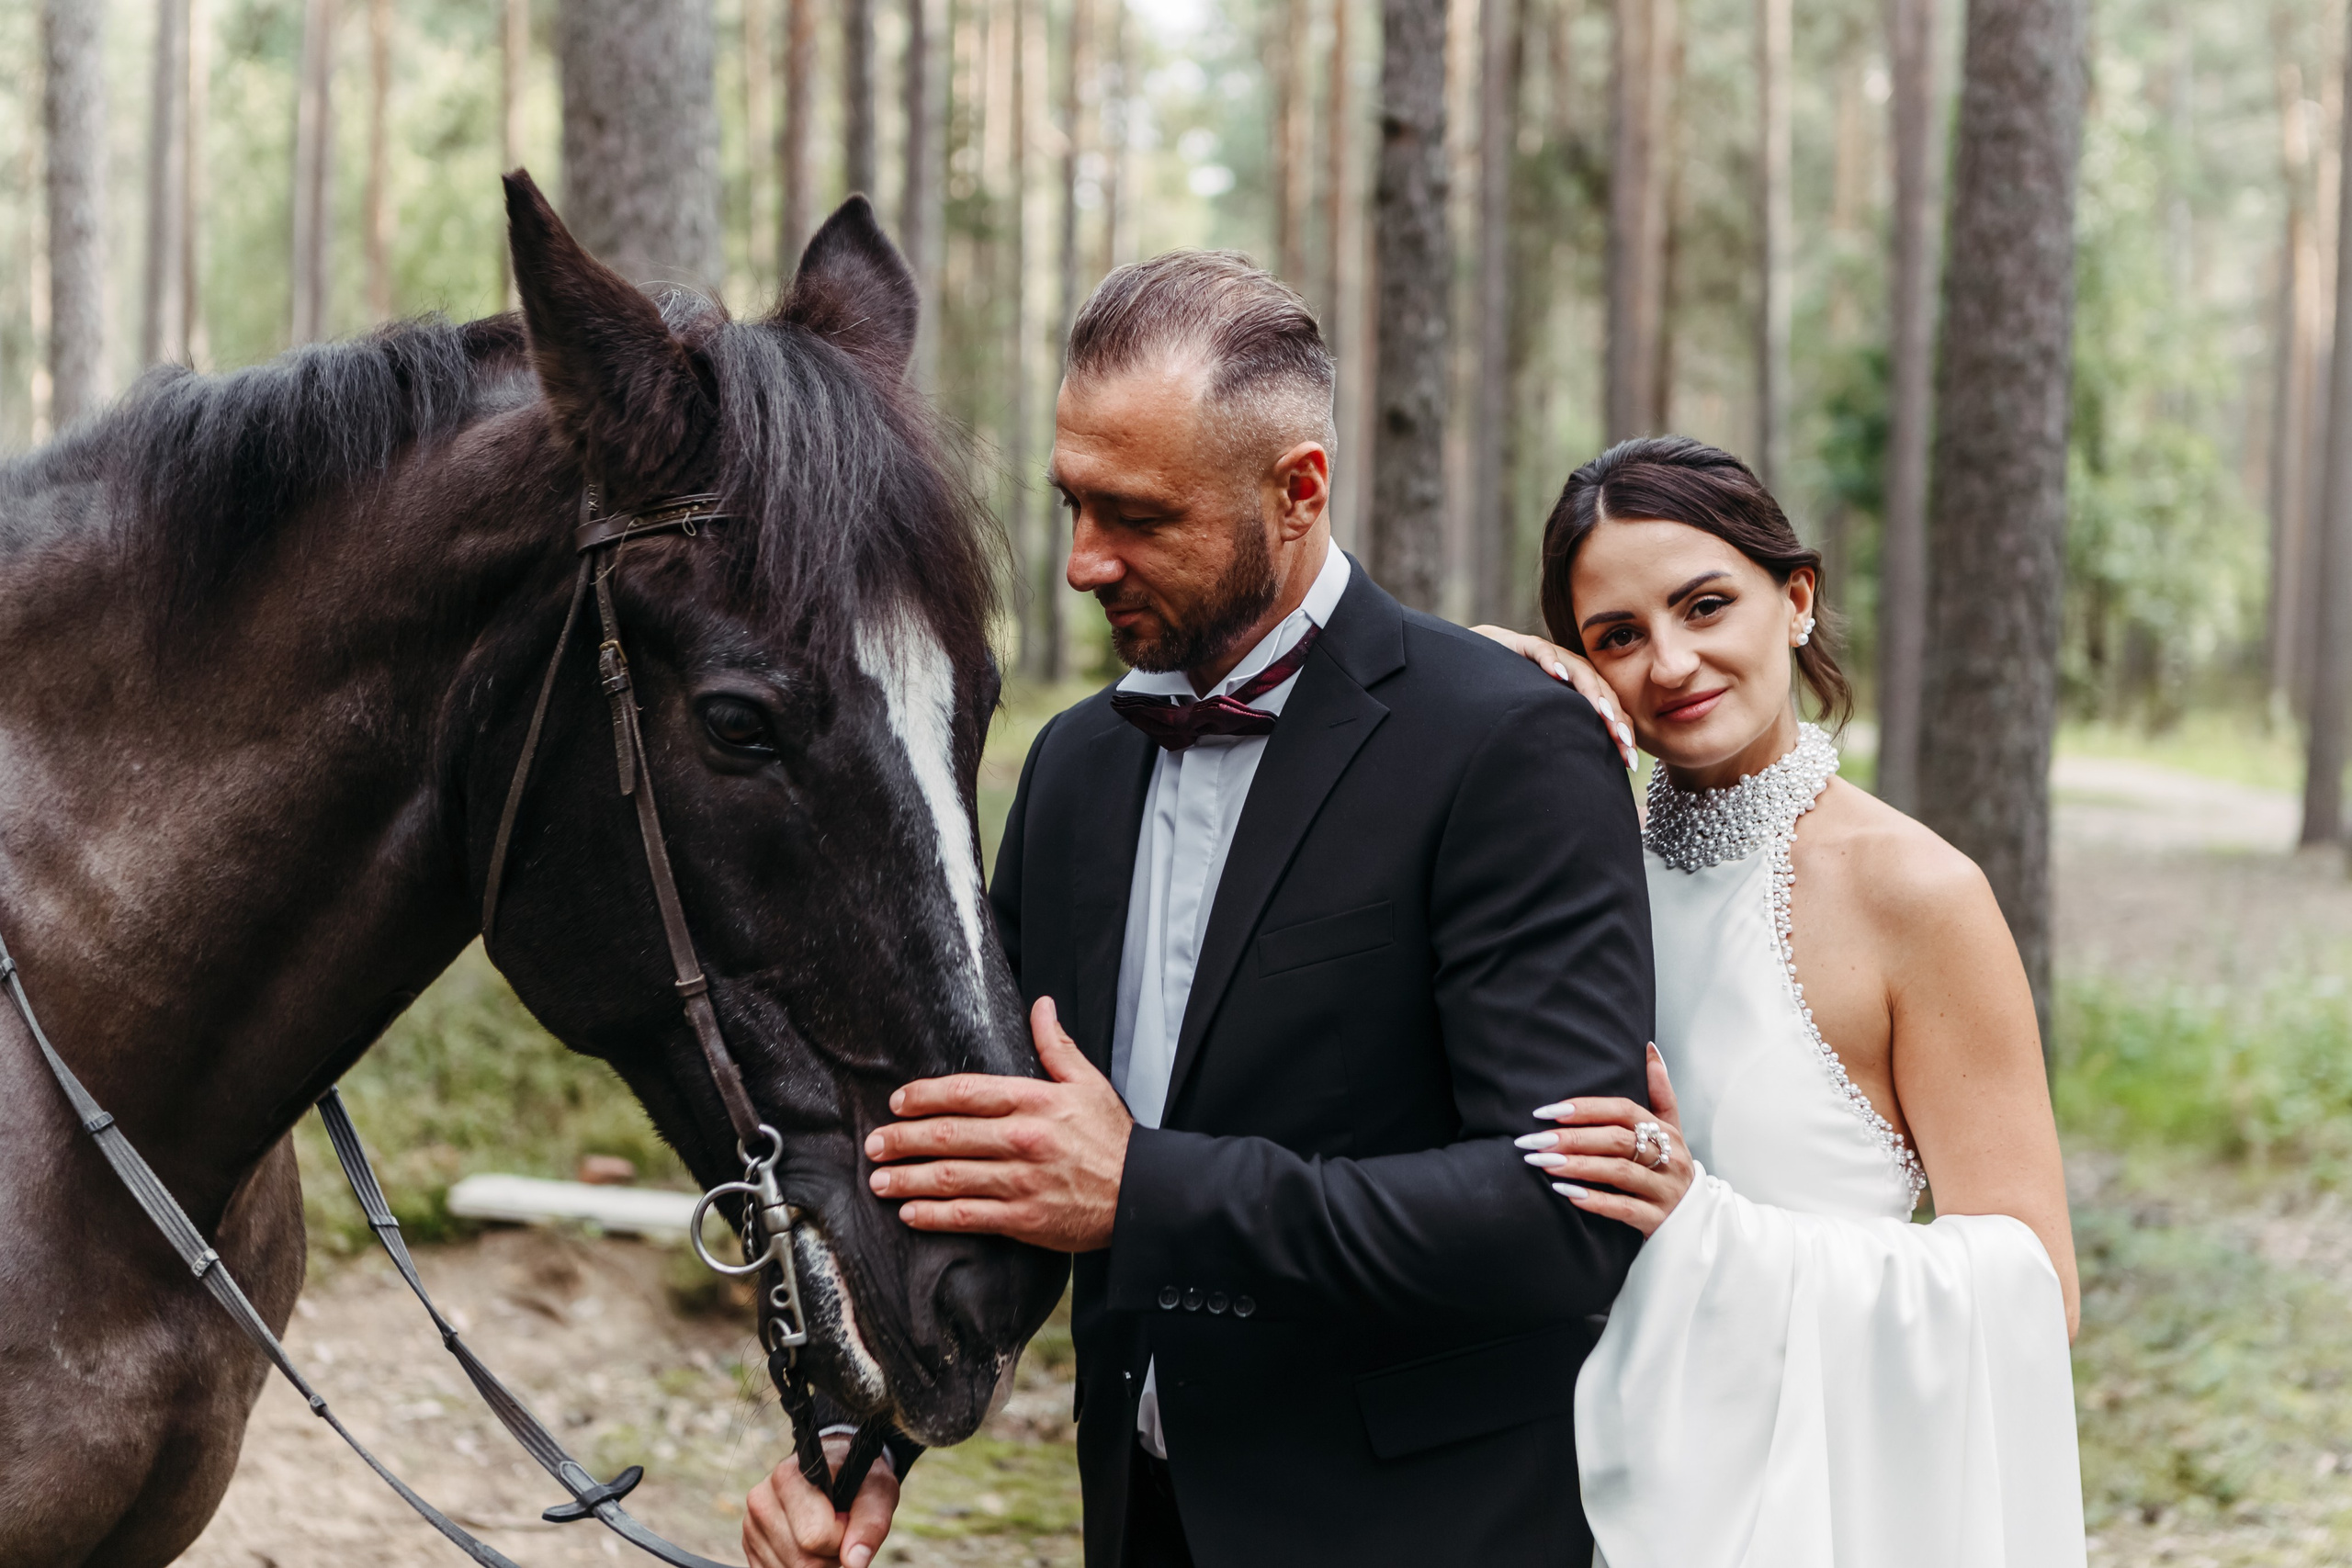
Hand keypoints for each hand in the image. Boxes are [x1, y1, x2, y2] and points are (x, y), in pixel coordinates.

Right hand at [742, 1431, 898, 1567]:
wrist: (836, 1469)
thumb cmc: (858, 1478)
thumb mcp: (877, 1491)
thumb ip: (871, 1524)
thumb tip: (855, 1562)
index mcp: (789, 1477)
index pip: (815, 1537)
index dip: (841, 1537)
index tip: (848, 1518)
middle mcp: (762, 1498)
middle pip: (800, 1560)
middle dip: (829, 1556)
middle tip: (839, 1531)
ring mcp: (751, 1522)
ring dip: (814, 1563)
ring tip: (824, 1535)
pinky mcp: (750, 1542)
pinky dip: (796, 1566)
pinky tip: (807, 1545)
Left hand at [865, 996, 1131, 1250]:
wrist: (1143, 1195)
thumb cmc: (1113, 1139)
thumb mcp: (1088, 1083)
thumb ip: (1056, 1046)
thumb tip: (1041, 1006)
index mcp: (1034, 1101)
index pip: (966, 1092)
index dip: (925, 1096)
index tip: (898, 1101)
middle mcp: (1022, 1139)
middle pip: (948, 1135)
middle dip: (903, 1139)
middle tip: (875, 1143)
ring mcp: (1021, 1181)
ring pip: (950, 1177)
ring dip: (908, 1179)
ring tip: (879, 1180)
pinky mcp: (1024, 1218)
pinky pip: (968, 1217)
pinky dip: (935, 1215)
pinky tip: (911, 1213)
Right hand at [1469, 625, 1636, 768]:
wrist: (1478, 667)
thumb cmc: (1510, 702)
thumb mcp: (1542, 726)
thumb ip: (1563, 744)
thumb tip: (1586, 785)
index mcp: (1581, 692)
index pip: (1609, 710)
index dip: (1621, 734)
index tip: (1629, 763)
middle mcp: (1571, 673)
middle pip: (1602, 692)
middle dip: (1614, 718)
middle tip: (1623, 743)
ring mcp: (1551, 659)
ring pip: (1580, 671)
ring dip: (1592, 692)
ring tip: (1602, 713)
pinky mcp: (1525, 646)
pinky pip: (1541, 650)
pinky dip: (1550, 660)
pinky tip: (1557, 674)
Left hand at [1520, 1044, 1692, 1235]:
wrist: (1700, 1219)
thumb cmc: (1673, 1166)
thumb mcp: (1672, 1128)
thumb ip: (1661, 1092)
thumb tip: (1650, 1049)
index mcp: (1665, 1131)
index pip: (1622, 1110)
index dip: (1585, 1108)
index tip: (1547, 1111)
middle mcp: (1668, 1157)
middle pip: (1617, 1140)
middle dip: (1572, 1138)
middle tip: (1534, 1140)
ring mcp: (1664, 1189)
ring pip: (1619, 1172)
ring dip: (1577, 1166)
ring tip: (1543, 1163)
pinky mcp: (1658, 1219)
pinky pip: (1624, 1208)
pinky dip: (1594, 1200)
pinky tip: (1566, 1193)